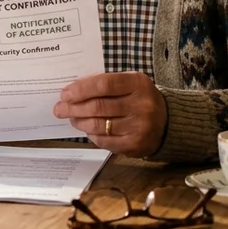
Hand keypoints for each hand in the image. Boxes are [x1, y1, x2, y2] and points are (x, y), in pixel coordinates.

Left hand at [53, 72, 167, 157]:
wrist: (167, 122)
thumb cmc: (140, 98)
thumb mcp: (129, 83)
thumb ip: (106, 83)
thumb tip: (73, 90)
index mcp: (138, 84)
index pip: (103, 85)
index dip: (80, 89)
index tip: (65, 93)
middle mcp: (141, 105)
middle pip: (98, 106)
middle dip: (73, 108)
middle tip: (59, 108)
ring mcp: (139, 127)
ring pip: (99, 125)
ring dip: (80, 121)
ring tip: (72, 118)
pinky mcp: (135, 145)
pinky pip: (105, 140)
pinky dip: (92, 135)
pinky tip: (87, 129)